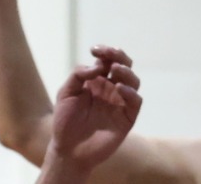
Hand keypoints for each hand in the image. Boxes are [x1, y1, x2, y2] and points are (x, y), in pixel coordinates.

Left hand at [44, 46, 142, 178]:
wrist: (68, 150)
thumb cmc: (65, 122)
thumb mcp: (66, 93)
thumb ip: (78, 75)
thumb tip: (97, 66)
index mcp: (97, 83)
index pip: (108, 61)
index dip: (105, 52)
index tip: (95, 50)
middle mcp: (111, 90)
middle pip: (124, 67)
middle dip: (119, 56)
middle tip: (110, 54)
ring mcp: (120, 104)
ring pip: (133, 81)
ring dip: (126, 72)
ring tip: (115, 70)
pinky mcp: (127, 119)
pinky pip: (135, 102)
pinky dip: (130, 92)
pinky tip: (119, 88)